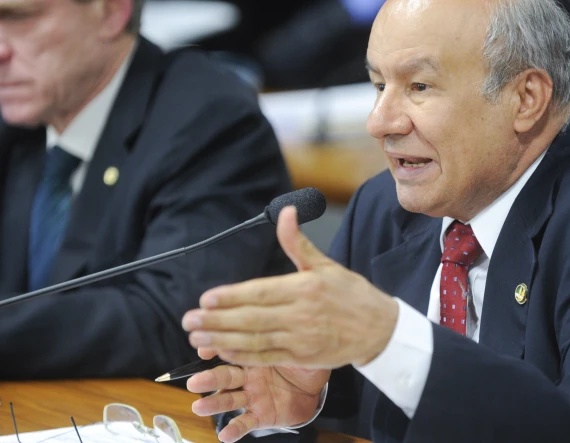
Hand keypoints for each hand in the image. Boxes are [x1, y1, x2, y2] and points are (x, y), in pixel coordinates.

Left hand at [182, 205, 398, 367]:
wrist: (380, 329)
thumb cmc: (352, 295)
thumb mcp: (326, 264)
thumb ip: (298, 242)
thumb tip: (285, 211)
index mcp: (305, 287)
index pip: (260, 292)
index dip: (231, 296)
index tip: (206, 298)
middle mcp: (301, 314)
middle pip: (251, 318)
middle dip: (217, 320)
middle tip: (189, 320)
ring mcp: (301, 338)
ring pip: (255, 340)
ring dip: (223, 339)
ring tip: (198, 337)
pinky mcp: (303, 357)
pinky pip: (267, 357)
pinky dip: (243, 356)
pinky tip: (223, 351)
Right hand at [188, 348, 328, 442]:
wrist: (315, 388)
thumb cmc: (302, 362)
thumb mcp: (294, 347)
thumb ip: (282, 338)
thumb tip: (281, 320)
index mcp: (253, 354)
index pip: (230, 349)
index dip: (215, 348)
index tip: (203, 348)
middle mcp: (248, 375)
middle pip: (224, 375)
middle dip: (208, 379)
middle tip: (193, 382)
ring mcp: (252, 396)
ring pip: (229, 400)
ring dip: (214, 404)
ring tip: (199, 407)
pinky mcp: (260, 416)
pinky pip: (245, 423)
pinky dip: (234, 429)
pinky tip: (225, 435)